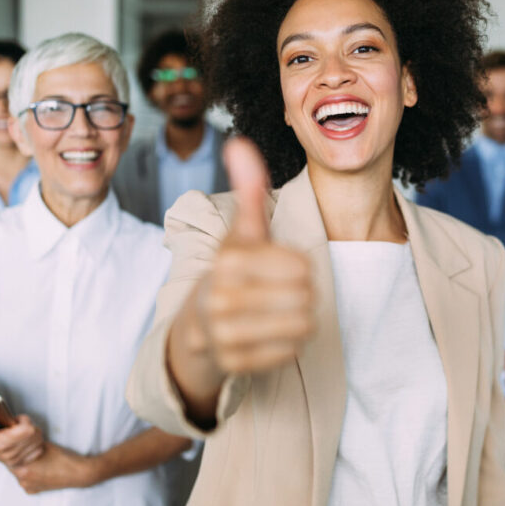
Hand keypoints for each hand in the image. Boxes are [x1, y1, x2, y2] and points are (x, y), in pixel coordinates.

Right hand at [0, 401, 43, 467]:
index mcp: (0, 444)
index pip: (28, 430)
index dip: (24, 421)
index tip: (16, 419)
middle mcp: (9, 455)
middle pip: (35, 434)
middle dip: (29, 425)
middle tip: (17, 425)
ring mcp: (15, 461)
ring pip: (39, 441)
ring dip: (32, 434)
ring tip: (19, 432)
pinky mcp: (21, 464)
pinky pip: (39, 450)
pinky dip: (35, 442)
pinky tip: (23, 439)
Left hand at [10, 442, 97, 493]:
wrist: (78, 473)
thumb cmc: (62, 458)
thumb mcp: (43, 446)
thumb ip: (28, 445)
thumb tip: (20, 440)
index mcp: (22, 470)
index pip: (10, 457)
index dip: (13, 449)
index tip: (16, 445)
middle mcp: (23, 481)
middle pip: (14, 466)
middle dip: (18, 458)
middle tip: (25, 449)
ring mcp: (29, 488)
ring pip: (20, 473)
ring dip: (24, 466)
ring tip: (34, 459)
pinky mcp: (35, 491)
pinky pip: (27, 481)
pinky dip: (30, 475)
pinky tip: (39, 468)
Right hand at [198, 138, 315, 373]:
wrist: (198, 326)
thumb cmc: (232, 271)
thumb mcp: (242, 231)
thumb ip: (248, 188)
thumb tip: (239, 142)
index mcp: (228, 261)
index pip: (302, 267)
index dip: (302, 267)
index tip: (285, 268)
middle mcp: (220, 298)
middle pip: (306, 297)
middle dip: (304, 294)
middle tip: (285, 293)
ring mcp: (225, 334)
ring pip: (302, 326)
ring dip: (302, 319)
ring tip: (283, 312)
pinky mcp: (234, 364)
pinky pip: (291, 352)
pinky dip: (291, 344)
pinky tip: (274, 334)